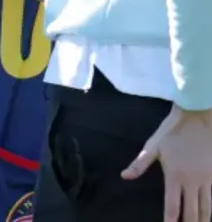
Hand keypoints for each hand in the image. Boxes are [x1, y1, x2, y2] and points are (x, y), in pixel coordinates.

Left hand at [122, 106, 211, 221]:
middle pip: (192, 211)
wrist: (197, 116)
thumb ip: (140, 164)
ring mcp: (206, 178)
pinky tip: (208, 214)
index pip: (173, 205)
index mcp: (174, 175)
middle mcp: (192, 181)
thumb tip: (124, 176)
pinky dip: (211, 208)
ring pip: (206, 207)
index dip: (172, 220)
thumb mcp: (153, 146)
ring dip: (203, 219)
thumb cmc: (172, 131)